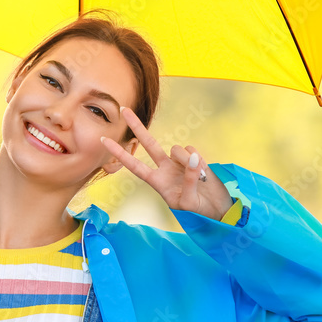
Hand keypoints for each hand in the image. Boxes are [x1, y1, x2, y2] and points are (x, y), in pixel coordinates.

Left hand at [100, 106, 233, 220]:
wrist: (217, 210)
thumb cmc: (197, 212)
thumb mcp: (188, 201)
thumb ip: (189, 179)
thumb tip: (193, 157)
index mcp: (157, 182)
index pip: (135, 165)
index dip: (120, 153)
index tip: (104, 140)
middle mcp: (165, 169)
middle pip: (149, 144)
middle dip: (137, 127)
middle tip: (123, 109)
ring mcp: (180, 162)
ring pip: (177, 149)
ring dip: (186, 161)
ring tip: (198, 178)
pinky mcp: (196, 158)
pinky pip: (193, 149)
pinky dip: (198, 160)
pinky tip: (204, 172)